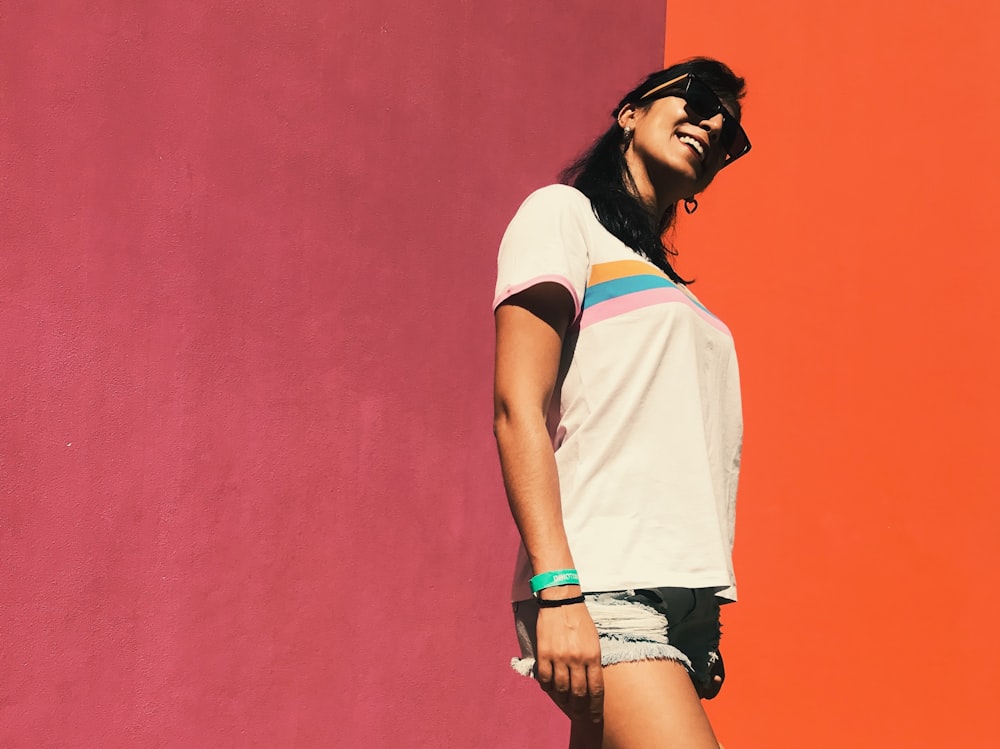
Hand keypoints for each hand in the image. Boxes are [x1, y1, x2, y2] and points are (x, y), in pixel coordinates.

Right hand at [534, 594, 603, 722]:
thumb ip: (593, 662)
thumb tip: (590, 683)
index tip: (595, 716)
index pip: (596, 689)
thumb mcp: (594, 640)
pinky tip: (549, 688)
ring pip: (561, 688)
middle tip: (578, 714)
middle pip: (578, 693)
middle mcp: (577, 659)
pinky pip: (544, 678)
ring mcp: (559, 657)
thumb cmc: (580, 620)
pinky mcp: (544, 653)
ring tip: (564, 702)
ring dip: (562, 699)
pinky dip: (547, 687)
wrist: (562, 601)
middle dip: (579, 708)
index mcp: (593, 656)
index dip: (596, 706)